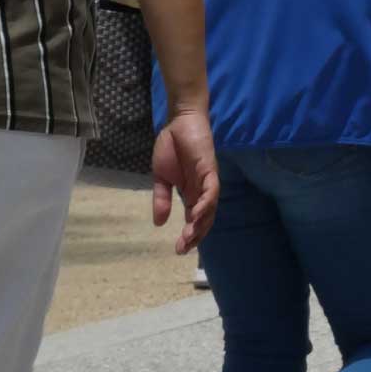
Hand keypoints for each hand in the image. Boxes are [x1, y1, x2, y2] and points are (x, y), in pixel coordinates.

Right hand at [151, 109, 219, 253]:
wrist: (178, 122)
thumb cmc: (171, 147)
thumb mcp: (161, 177)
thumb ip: (162, 199)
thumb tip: (159, 223)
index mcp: (191, 194)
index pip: (194, 221)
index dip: (189, 236)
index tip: (178, 249)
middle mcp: (202, 192)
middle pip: (204, 219)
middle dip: (195, 236)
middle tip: (183, 248)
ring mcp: (207, 182)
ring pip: (209, 208)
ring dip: (201, 223)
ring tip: (190, 236)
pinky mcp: (210, 170)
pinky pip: (211, 191)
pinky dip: (205, 203)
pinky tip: (196, 214)